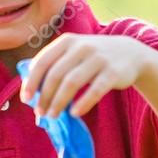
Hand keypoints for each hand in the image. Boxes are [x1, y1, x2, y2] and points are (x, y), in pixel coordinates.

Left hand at [19, 34, 145, 118]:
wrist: (131, 53)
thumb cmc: (93, 57)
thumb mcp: (74, 52)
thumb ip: (54, 65)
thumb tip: (31, 91)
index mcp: (67, 41)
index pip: (43, 61)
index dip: (32, 81)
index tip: (26, 99)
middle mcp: (82, 47)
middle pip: (56, 74)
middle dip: (45, 96)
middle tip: (40, 112)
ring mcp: (98, 58)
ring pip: (72, 83)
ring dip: (59, 102)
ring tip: (53, 115)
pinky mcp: (113, 72)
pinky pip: (95, 90)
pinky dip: (83, 103)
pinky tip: (74, 113)